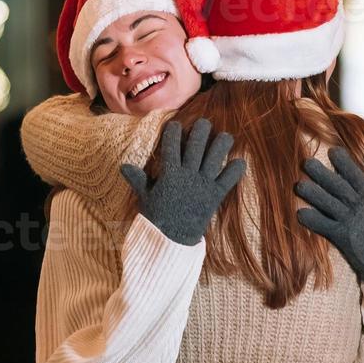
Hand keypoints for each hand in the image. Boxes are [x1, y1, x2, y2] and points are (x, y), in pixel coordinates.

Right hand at [120, 118, 245, 245]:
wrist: (172, 239)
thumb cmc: (157, 217)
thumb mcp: (145, 197)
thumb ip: (138, 179)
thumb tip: (123, 167)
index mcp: (170, 174)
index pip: (171, 146)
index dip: (173, 132)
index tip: (175, 124)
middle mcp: (188, 175)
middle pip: (196, 146)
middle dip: (200, 131)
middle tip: (204, 123)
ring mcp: (203, 184)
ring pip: (215, 158)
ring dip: (221, 145)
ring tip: (226, 136)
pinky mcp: (215, 196)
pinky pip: (228, 180)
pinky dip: (235, 171)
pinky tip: (240, 162)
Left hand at [295, 148, 363, 302]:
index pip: (357, 177)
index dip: (346, 164)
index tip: (333, 151)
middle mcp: (360, 208)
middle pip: (339, 188)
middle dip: (323, 175)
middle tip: (306, 162)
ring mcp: (352, 223)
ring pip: (330, 205)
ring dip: (314, 195)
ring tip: (298, 185)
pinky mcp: (344, 238)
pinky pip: (326, 227)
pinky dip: (314, 221)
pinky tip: (300, 214)